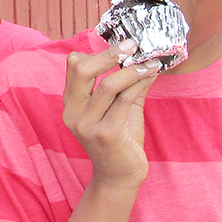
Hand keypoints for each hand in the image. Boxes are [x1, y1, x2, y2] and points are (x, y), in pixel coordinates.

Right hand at [62, 39, 159, 187]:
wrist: (119, 177)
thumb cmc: (120, 141)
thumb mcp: (121, 108)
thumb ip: (128, 84)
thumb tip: (144, 57)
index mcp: (71, 104)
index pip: (74, 66)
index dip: (96, 51)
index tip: (121, 44)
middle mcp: (73, 113)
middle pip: (81, 70)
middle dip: (109, 53)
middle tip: (132, 44)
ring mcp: (87, 125)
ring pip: (107, 85)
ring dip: (132, 70)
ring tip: (150, 62)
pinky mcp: (106, 134)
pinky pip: (124, 101)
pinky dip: (139, 84)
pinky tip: (151, 75)